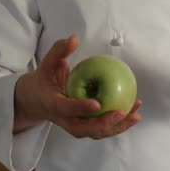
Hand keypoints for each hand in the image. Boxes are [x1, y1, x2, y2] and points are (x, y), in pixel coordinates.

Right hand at [13, 35, 141, 138]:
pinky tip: (134, 113)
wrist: (34, 100)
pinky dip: (118, 124)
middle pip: (83, 128)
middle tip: (121, 113)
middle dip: (103, 124)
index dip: (80, 108)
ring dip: (116, 127)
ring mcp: (74, 124)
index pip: (65, 108)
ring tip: (135, 115)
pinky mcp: (84, 126)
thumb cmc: (44, 80)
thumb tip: (74, 38)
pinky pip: (101, 129)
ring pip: (95, 132)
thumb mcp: (47, 64)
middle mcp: (63, 119)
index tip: (97, 104)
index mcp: (52, 104)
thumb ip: (59, 51)